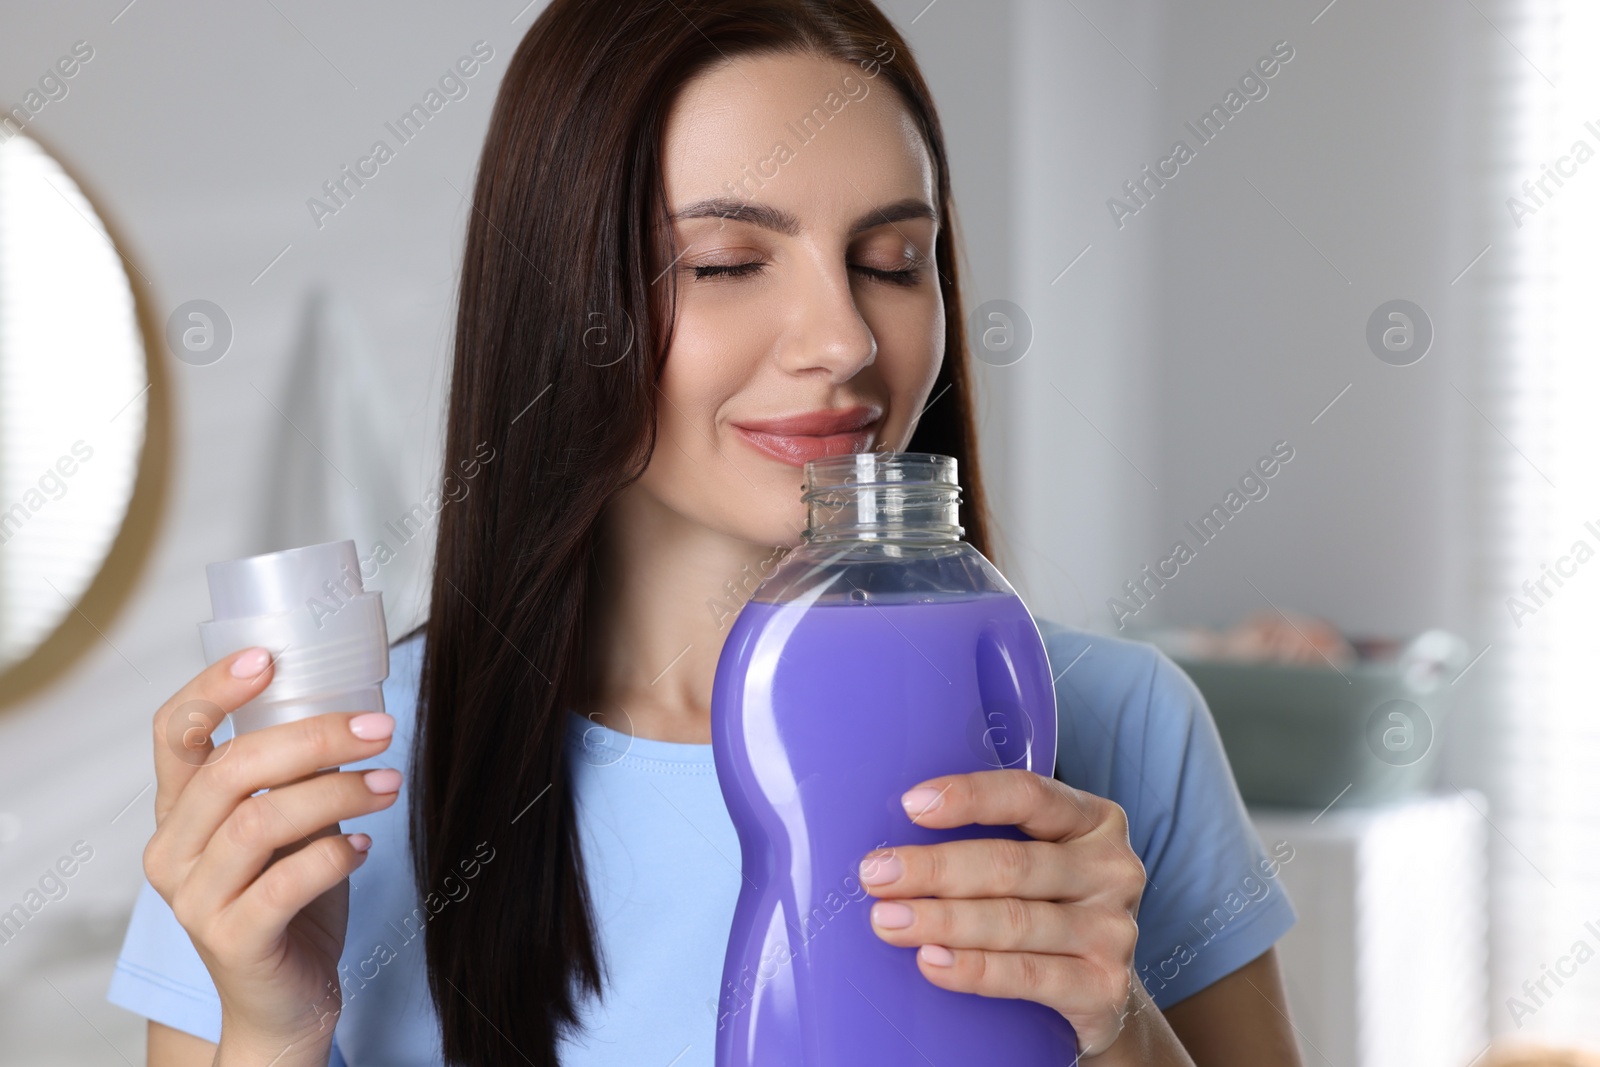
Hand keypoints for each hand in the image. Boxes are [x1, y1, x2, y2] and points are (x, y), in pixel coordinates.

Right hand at [141, 647, 401, 1064]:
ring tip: (388, 783)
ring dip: (337, 792)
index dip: (213, 689)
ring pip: (260, 822)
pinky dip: (333, 856)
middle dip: (315, 737)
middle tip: (380, 728)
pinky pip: (284, 885)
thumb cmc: (289, 899)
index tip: (268, 658)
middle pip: (232, 770)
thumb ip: (296, 778)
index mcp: (181, 812)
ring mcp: (195, 901)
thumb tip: (356, 713)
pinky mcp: (233, 941)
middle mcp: (174, 852)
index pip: (175, 733)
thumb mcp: (288, 827)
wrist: (283, 1001)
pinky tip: (364, 845)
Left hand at [859, 768, 1145, 1056]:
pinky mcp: (1104, 988)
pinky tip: (931, 962)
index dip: (969, 796)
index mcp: (1094, 820)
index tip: (910, 805)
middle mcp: (1111, 869)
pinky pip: (1027, 975)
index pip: (1028, 795)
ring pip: (1014, 921)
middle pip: (1011, 864)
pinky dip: (974, 969)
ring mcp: (1113, 930)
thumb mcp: (1038, 859)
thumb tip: (895, 841)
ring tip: (888, 921)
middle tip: (876, 875)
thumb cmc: (1048, 907)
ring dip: (942, 920)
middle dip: (935, 869)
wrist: (1102, 993)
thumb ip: (988, 839)